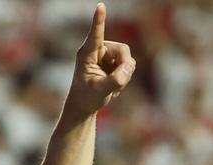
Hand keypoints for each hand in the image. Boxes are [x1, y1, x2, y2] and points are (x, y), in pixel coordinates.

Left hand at [64, 3, 135, 121]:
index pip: (95, 33)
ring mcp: (107, 56)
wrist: (84, 106)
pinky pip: (128, 66)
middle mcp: (98, 50)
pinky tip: (114, 87)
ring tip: (113, 87)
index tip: (100, 6)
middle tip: (120, 82)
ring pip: (128, 58)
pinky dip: (125, 77)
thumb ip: (115, 80)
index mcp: (87, 53)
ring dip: (125, 74)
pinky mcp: (113, 63)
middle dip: (125, 66)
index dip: (99, 20)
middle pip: (123, 50)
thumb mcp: (100, 91)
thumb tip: (128, 70)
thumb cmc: (86, 97)